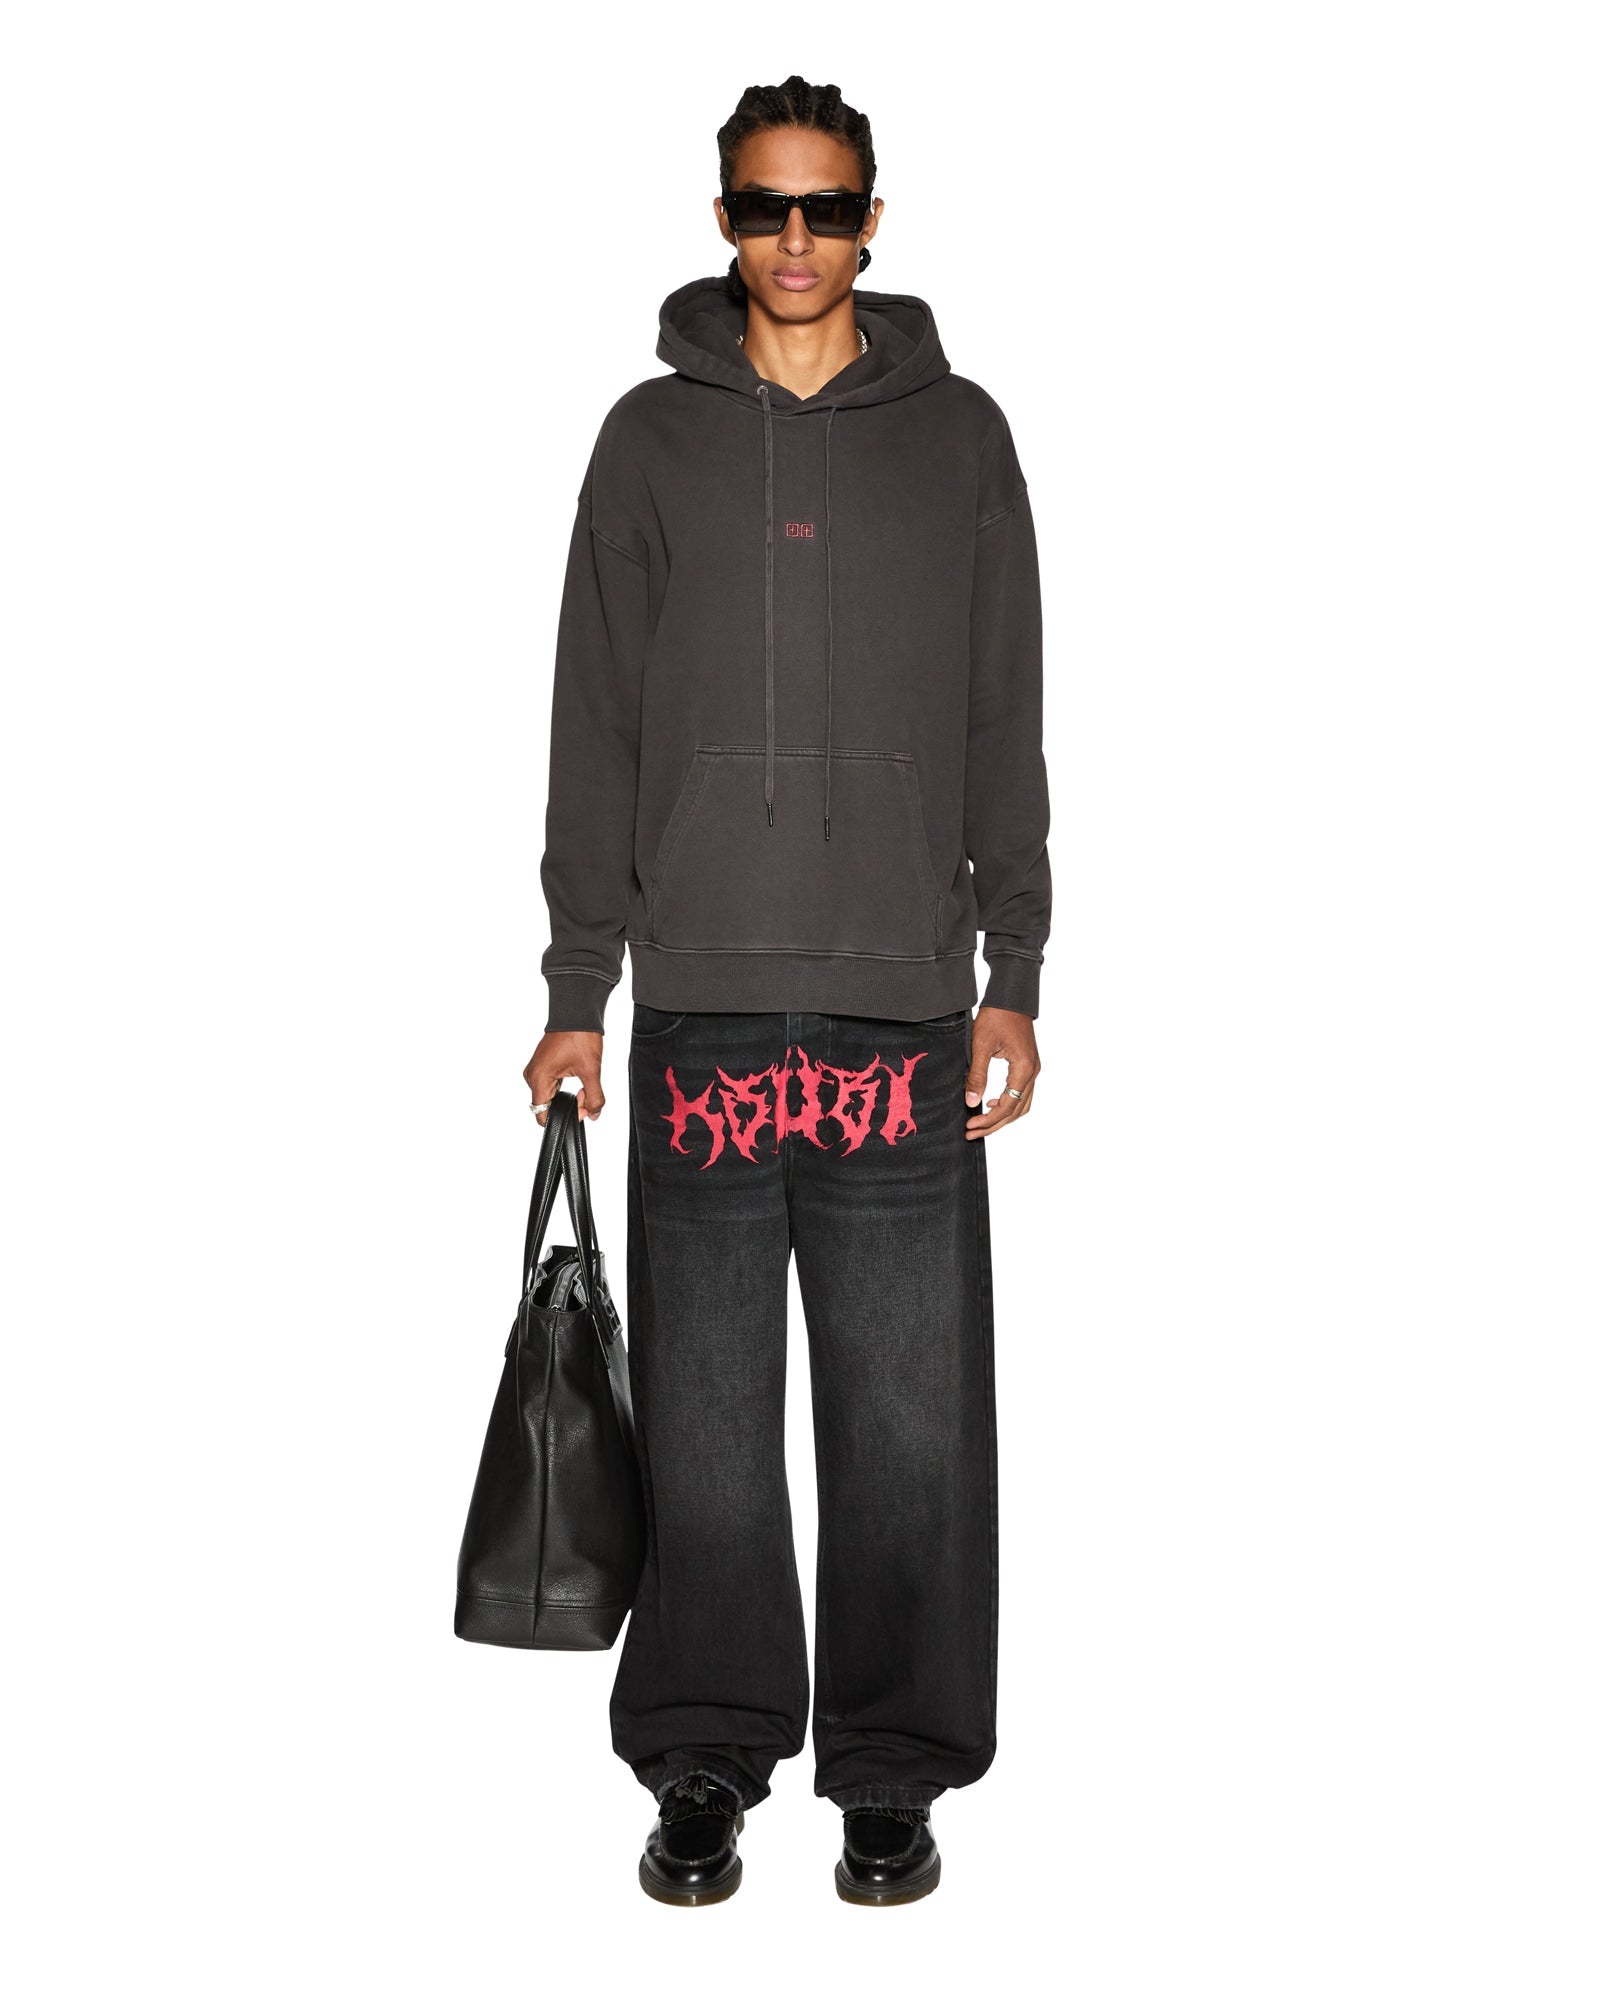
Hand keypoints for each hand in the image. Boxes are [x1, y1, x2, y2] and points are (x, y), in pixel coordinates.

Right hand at [524, 1030, 604, 1126]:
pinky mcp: (542, 1066)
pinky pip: (552, 1086)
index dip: (563, 1119)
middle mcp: (532, 1076)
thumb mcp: (591, 1071)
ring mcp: (536, 1070)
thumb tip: (593, 1115)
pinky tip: (577, 1076)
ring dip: (569, 1096)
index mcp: (538, 1079)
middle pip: (549, 1107)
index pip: (542, 1116)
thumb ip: (594, 1098)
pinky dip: (565, 1087)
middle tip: (586, 1092)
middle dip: (570, 1105)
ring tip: (584, 1082)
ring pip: (551, 1097)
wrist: (576, 1013)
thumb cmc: (579, 1036)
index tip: (581, 1109)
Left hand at [964, 1007, 1039, 1138]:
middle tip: (973, 1133)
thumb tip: (971, 1101)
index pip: (1008, 1105)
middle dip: (994, 1124)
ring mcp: (1032, 1069)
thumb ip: (977, 1075)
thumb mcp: (980, 1045)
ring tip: (981, 1123)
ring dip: (1002, 1116)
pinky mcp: (1028, 1065)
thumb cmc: (997, 1016)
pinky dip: (1009, 1103)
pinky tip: (992, 1103)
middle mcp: (1032, 1072)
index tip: (970, 1125)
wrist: (1010, 997)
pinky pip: (1021, 1093)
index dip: (989, 1120)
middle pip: (1016, 1110)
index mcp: (1023, 1068)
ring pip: (1021, 1104)